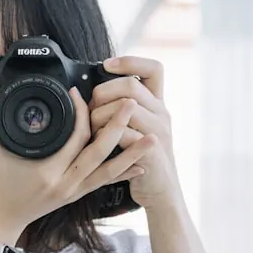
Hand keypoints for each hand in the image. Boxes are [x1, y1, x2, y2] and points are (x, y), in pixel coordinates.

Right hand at [0, 83, 156, 241]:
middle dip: (116, 126)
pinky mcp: (76, 195)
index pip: (73, 137)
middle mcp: (65, 183)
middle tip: (130, 103)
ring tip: (152, 137)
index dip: (80, 112)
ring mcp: (73, 191)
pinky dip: (123, 172)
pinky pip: (104, 182)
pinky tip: (139, 164)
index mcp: (46, 171)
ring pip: (109, 170)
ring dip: (131, 153)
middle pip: (99, 152)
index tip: (78, 92)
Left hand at [89, 56, 180, 211]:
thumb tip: (91, 92)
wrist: (159, 190)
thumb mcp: (136, 126)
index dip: (131, 61)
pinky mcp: (151, 152)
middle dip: (103, 93)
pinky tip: (98, 143)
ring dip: (100, 116)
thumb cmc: (140, 157)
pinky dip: (105, 136)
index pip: (154, 68)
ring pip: (125, 109)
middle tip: (90, 106)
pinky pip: (124, 135)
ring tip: (91, 128)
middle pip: (131, 86)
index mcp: (157, 103)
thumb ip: (121, 107)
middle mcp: (161, 114)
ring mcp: (158, 132)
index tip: (106, 65)